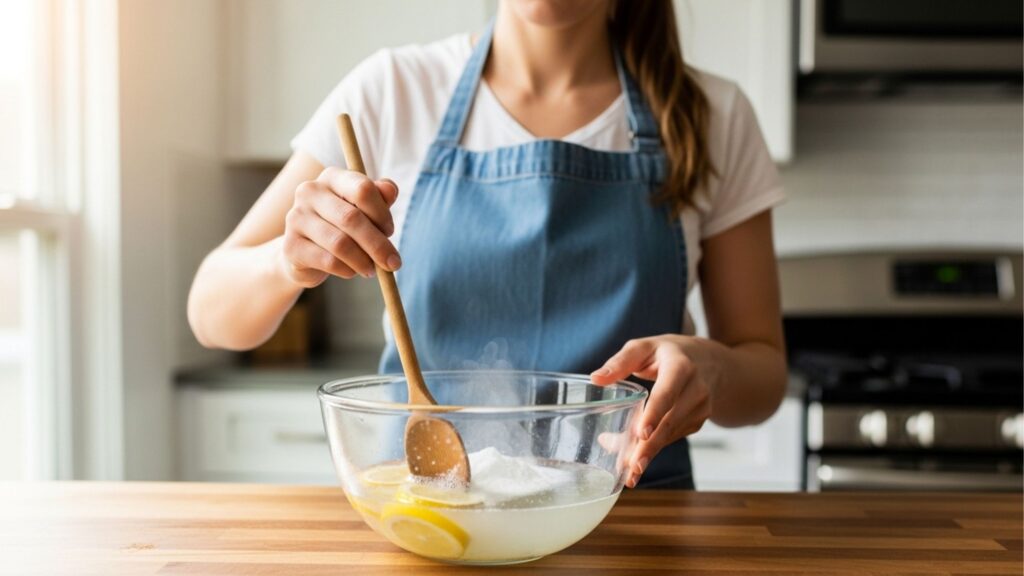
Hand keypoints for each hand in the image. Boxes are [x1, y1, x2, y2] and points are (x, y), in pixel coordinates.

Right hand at [280, 167, 400, 287]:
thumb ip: (379, 197)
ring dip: (363, 260)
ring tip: (372, 269)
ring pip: (340, 243)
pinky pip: (328, 261)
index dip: (382, 214)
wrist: (305, 252)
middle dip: (378, 244)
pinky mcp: (291, 245)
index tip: (390, 232)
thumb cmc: (341, 226)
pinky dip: (347, 269)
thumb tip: (390, 189)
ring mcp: (296, 217)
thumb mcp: (363, 209)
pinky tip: (352, 271)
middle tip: (393, 263)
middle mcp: (310, 191)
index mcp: (332, 177)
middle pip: (352, 218)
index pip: (363, 189)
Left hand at [591, 335, 712, 487]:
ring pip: (671, 434)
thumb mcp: (645, 347)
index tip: (641, 434)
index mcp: (681, 367)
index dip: (654, 414)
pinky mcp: (697, 422)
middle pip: (670, 421)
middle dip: (650, 446)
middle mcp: (696, 389)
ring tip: (628, 472)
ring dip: (650, 453)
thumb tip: (596, 379)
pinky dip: (655, 449)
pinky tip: (637, 459)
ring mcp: (700, 408)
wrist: (710, 362)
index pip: (667, 393)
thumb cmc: (669, 353)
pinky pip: (673, 437)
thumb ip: (620, 362)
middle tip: (631, 466)